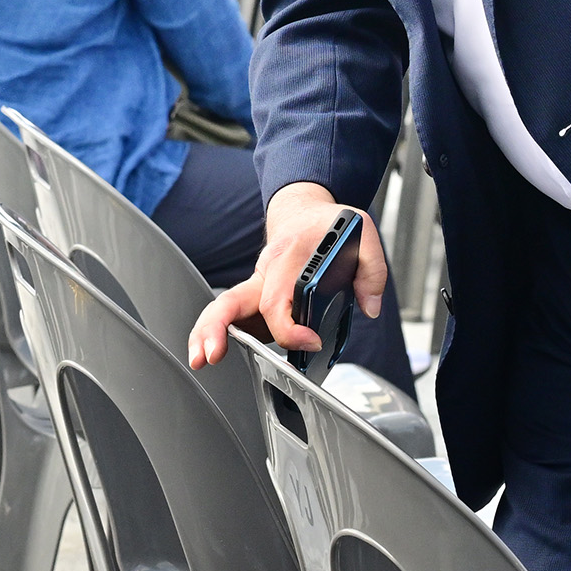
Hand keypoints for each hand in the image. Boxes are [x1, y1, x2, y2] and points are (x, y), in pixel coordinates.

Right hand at [187, 182, 388, 367]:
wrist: (304, 211)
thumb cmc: (327, 223)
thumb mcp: (362, 232)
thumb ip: (371, 269)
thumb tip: (369, 306)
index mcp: (288, 256)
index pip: (277, 298)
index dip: (289, 328)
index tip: (310, 341)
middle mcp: (265, 271)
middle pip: (231, 300)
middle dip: (217, 328)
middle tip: (211, 355)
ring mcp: (256, 285)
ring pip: (224, 308)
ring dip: (207, 333)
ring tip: (199, 359)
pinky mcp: (256, 298)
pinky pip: (233, 315)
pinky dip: (217, 333)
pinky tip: (212, 352)